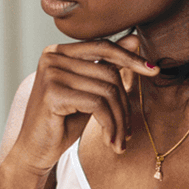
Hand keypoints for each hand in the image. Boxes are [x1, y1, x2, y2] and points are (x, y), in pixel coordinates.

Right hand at [4, 36, 158, 179]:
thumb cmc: (61, 121)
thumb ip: (106, 65)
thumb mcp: (88, 91)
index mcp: (57, 52)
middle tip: (128, 131)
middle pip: (108, 73)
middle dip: (124, 104)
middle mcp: (51, 58)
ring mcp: (50, 74)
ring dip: (119, 120)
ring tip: (120, 139)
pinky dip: (110, 125)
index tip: (154, 71)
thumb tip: (134, 38)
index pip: (103, 46)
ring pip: (107, 90)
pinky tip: (110, 141)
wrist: (34, 150)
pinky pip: (97, 104)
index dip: (130, 58)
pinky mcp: (53, 94)